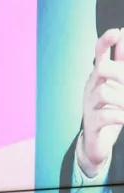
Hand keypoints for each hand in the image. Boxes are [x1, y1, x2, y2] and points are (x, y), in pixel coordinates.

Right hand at [79, 29, 123, 176]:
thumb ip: (121, 64)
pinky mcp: (92, 125)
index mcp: (99, 76)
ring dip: (123, 98)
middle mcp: (91, 88)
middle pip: (100, 69)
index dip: (106, 41)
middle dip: (119, 70)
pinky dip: (120, 116)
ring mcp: (89, 106)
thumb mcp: (118, 85)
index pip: (99, 53)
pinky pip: (106, 116)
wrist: (97, 143)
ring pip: (104, 93)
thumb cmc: (112, 109)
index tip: (117, 31)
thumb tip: (123, 34)